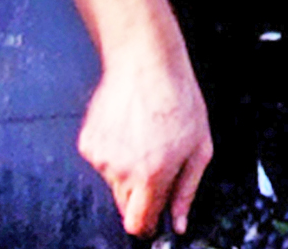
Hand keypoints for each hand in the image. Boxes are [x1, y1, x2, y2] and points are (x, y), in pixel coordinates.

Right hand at [77, 42, 212, 236]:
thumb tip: (179, 219)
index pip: (138, 224)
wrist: (146, 63)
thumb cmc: (177, 98)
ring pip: (114, 182)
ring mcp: (101, 157)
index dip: (147, 224)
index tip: (153, 220)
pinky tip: (129, 128)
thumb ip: (187, 189)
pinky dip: (114, 152)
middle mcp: (122, 171)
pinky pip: (102, 161)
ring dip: (128, 169)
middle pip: (125, 205)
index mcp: (152, 175)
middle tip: (156, 163)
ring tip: (144, 137)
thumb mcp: (200, 146)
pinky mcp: (87, 143)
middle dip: (141, 194)